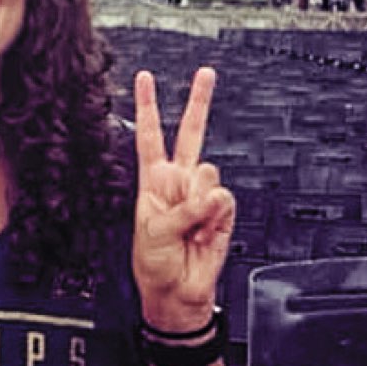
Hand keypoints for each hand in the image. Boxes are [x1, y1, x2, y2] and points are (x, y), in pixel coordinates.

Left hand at [131, 67, 235, 331]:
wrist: (176, 292)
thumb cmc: (155, 262)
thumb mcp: (153, 230)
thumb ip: (181, 208)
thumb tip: (210, 195)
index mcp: (153, 179)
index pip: (149, 135)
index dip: (148, 106)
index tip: (144, 77)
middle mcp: (179, 180)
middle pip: (191, 133)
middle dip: (199, 101)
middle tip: (206, 73)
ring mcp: (201, 194)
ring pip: (208, 173)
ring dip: (197, 202)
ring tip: (189, 226)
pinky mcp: (222, 212)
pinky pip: (222, 199)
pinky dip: (213, 216)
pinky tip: (204, 233)